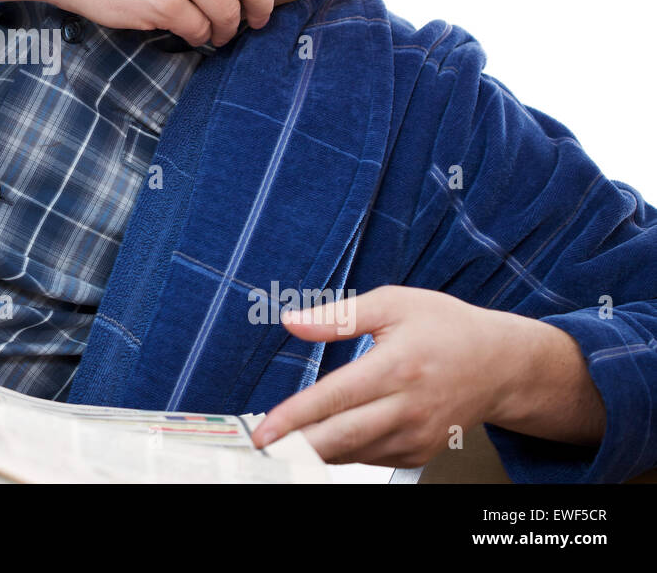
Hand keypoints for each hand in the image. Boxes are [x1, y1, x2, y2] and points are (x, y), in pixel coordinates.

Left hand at [249, 286, 523, 468]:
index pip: (335, 398)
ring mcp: (416, 436)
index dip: (295, 417)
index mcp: (398, 367)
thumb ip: (338, 315)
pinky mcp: (419, 452)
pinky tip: (325, 437)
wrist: (500, 364)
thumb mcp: (393, 304)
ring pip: (353, 453)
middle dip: (295, 446)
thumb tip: (291, 321)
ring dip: (315, 450)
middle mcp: (408, 408)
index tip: (263, 431)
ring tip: (283, 441)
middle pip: (342, 437)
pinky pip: (370, 457)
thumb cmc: (446, 327)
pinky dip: (343, 450)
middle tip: (261, 448)